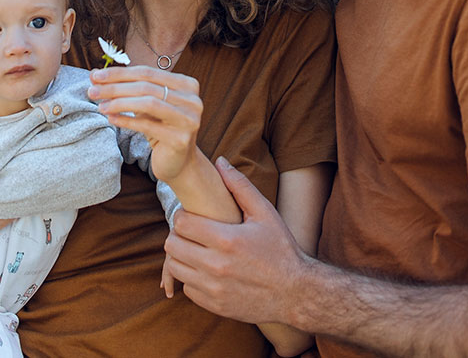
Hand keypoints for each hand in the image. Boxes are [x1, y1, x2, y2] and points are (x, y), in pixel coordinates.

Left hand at [88, 66, 201, 181]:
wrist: (179, 163)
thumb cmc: (161, 128)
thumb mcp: (146, 104)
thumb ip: (126, 88)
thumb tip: (94, 75)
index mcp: (187, 85)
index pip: (148, 72)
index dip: (119, 73)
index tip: (95, 76)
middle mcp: (193, 100)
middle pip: (146, 86)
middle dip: (115, 88)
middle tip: (92, 91)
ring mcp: (188, 120)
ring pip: (148, 103)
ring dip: (120, 103)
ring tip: (101, 106)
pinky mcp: (180, 139)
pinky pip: (147, 126)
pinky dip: (126, 121)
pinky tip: (111, 119)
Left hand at [164, 158, 310, 325]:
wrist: (296, 293)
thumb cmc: (281, 249)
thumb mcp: (265, 213)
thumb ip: (240, 186)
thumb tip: (220, 162)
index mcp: (227, 240)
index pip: (181, 223)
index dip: (183, 215)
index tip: (193, 216)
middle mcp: (216, 266)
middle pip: (172, 245)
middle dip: (178, 235)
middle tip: (192, 232)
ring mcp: (213, 289)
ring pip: (175, 267)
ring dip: (182, 256)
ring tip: (197, 249)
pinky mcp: (213, 305)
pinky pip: (186, 288)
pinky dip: (192, 278)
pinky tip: (207, 270)